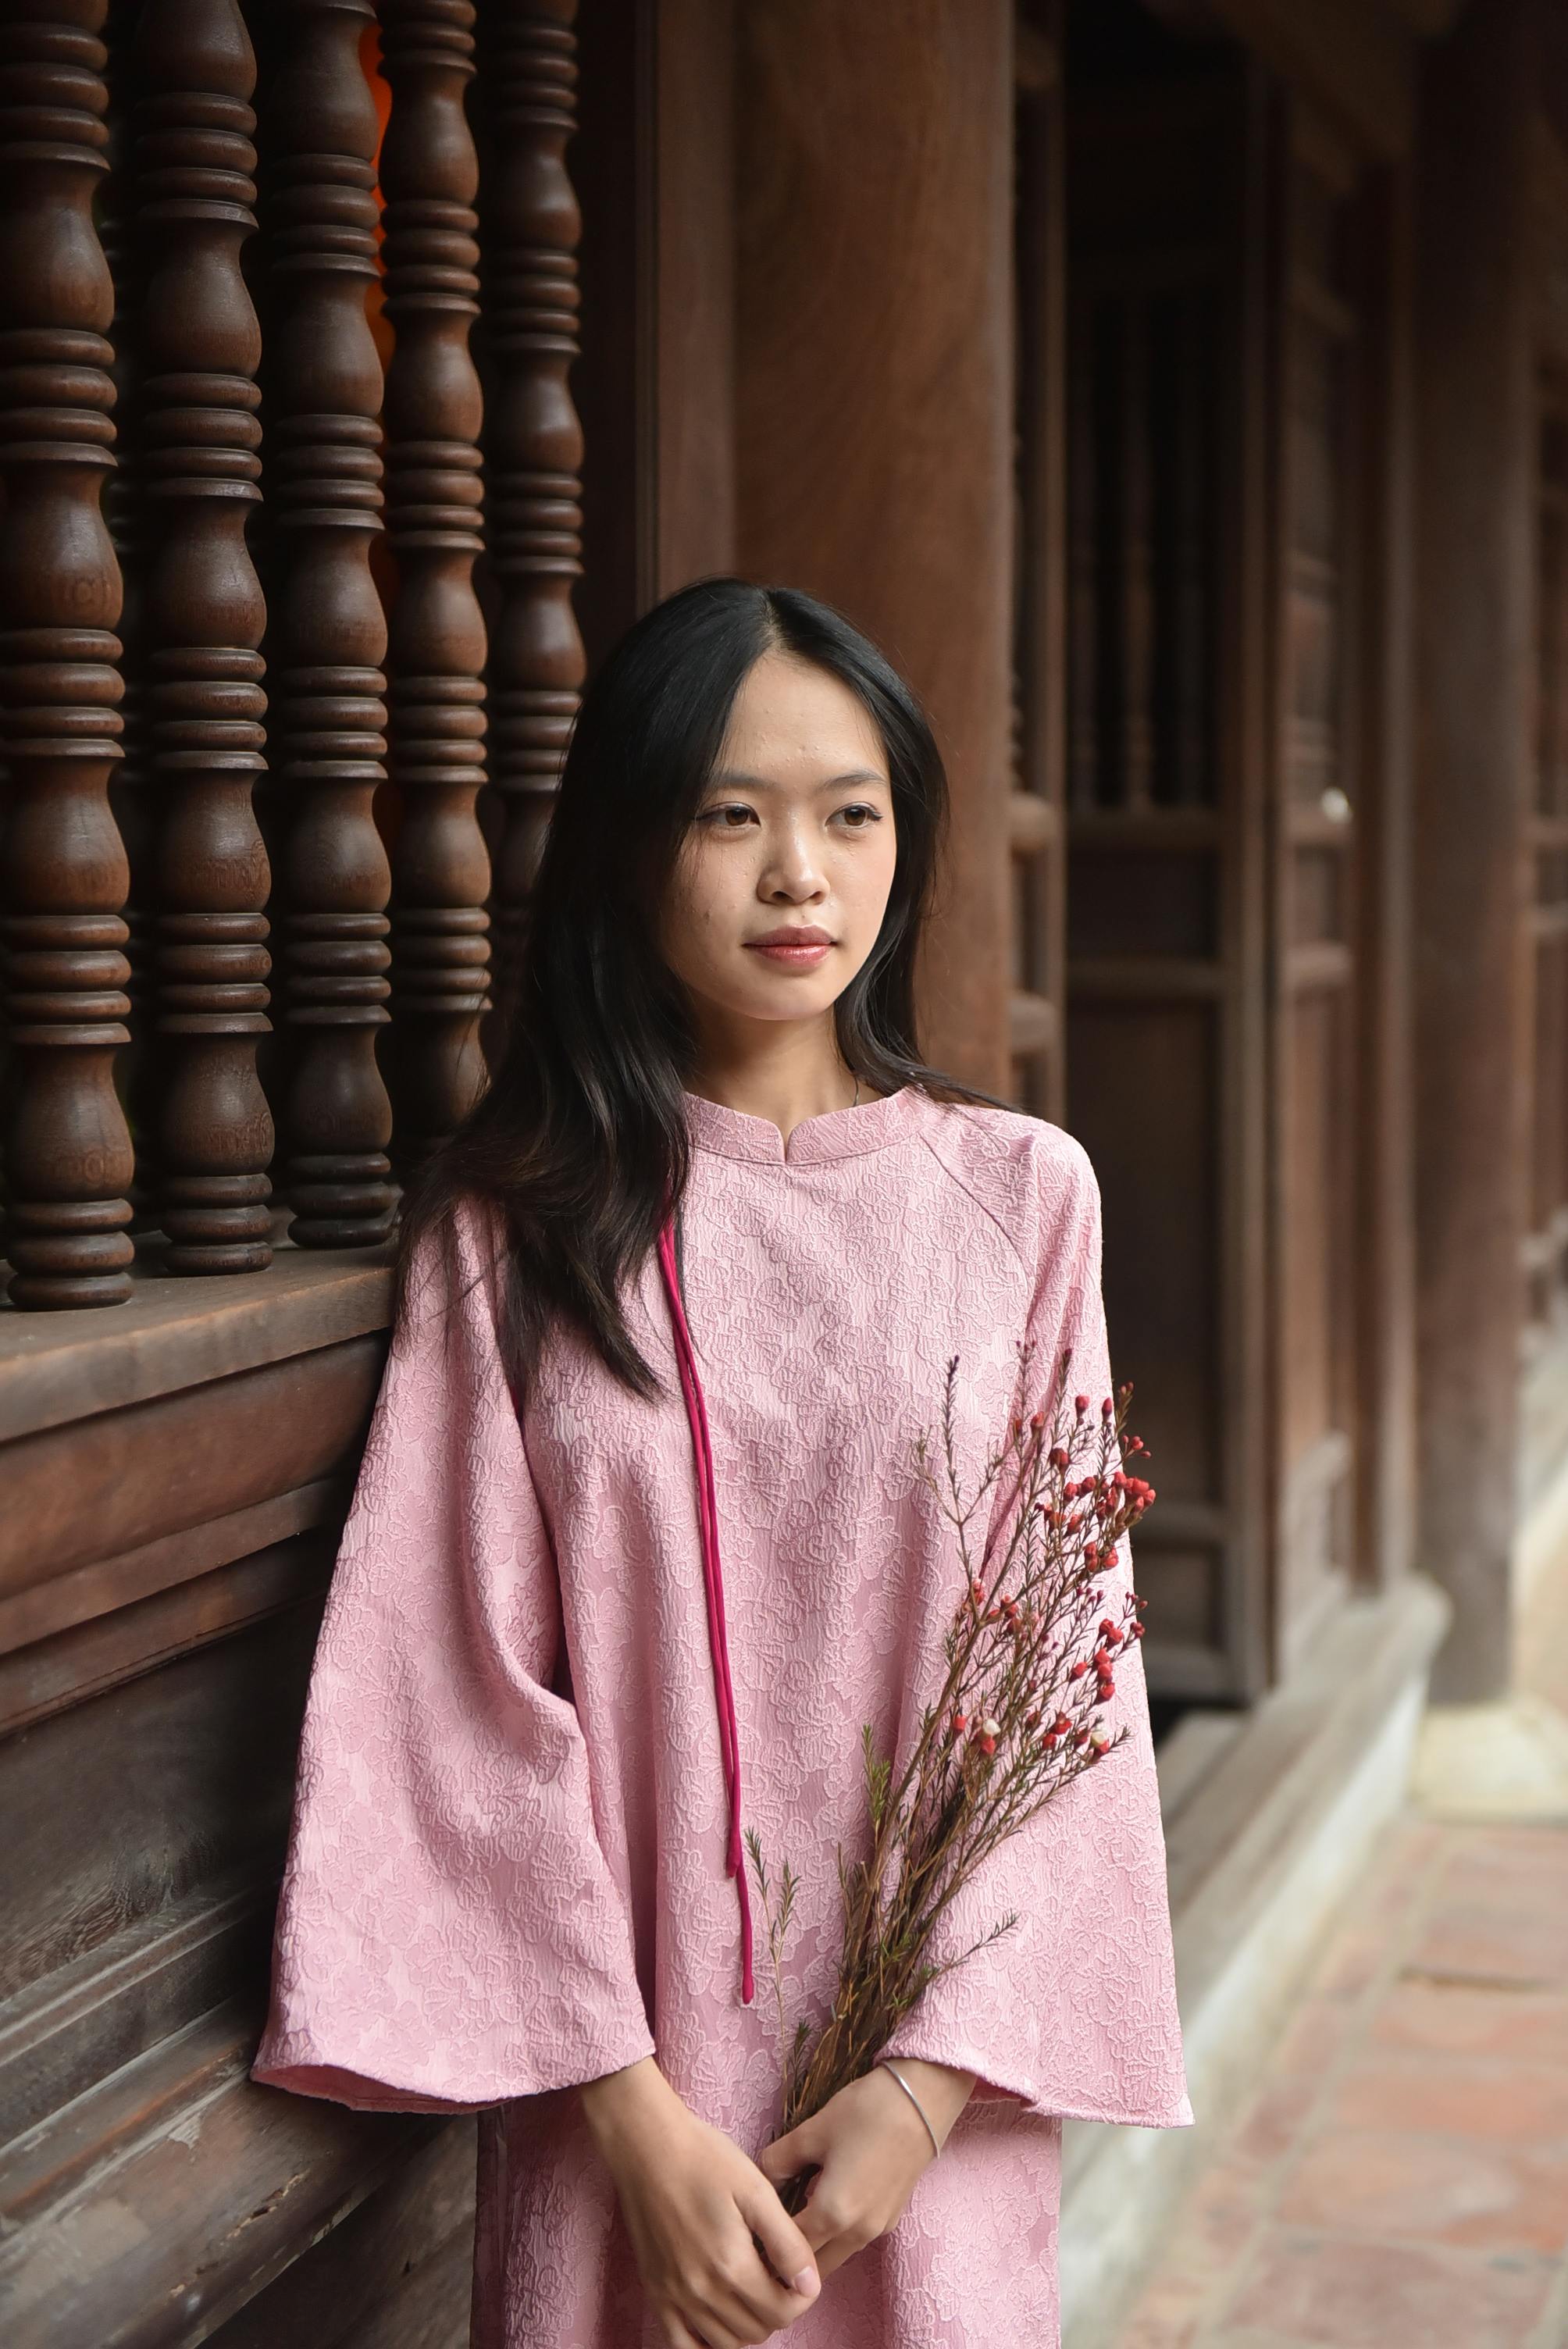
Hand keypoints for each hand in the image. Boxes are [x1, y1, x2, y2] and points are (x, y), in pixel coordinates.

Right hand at [580, 2055, 822, 2347]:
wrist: (647, 2147)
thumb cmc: (705, 2159)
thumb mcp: (756, 2189)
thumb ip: (787, 2242)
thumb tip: (809, 2285)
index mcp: (731, 2265)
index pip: (784, 2312)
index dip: (803, 2295)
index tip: (800, 2270)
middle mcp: (702, 2291)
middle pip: (758, 2330)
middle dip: (778, 2307)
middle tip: (777, 2273)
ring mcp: (675, 2297)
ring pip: (727, 2343)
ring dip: (748, 2324)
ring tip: (752, 2286)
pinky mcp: (655, 2293)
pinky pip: (683, 2346)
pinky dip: (707, 2344)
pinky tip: (719, 2318)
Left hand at [754, 2058, 975, 2284]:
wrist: (922, 2101)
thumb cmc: (865, 2113)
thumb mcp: (813, 2131)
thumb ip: (780, 2159)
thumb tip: (760, 2175)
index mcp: (833, 2215)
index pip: (789, 2250)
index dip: (767, 2245)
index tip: (750, 2237)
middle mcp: (857, 2233)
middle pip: (814, 2265)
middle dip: (790, 2258)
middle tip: (767, 2237)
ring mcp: (878, 2228)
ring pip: (836, 2254)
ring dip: (814, 2247)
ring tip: (791, 2218)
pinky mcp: (891, 2217)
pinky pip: (854, 2239)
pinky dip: (835, 2234)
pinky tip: (823, 2201)